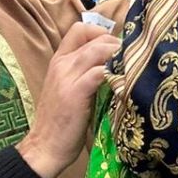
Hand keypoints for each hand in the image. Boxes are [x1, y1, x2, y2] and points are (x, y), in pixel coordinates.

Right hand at [16, 23, 118, 177]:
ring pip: (98, 50)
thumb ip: (86, 73)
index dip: (102, 32)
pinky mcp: (75, 93)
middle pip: (94, 37)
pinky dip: (115, 73)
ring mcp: (67, 77)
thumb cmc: (61, 122)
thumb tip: (115, 65)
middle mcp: (62, 64)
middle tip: (132, 58)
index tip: (117, 46)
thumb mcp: (71, 90)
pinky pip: (99, 72)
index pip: (80, 29)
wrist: (44, 147)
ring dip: (119, 55)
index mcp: (59, 61)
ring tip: (132, 67)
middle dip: (117, 43)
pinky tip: (125, 82)